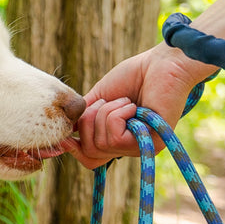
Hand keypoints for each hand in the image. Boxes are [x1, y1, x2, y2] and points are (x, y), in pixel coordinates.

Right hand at [70, 43, 215, 167]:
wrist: (160, 65)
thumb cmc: (134, 76)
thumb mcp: (99, 97)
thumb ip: (83, 117)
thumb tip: (64, 138)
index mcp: (117, 138)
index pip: (90, 159)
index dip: (74, 148)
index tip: (68, 129)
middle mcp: (128, 148)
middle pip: (90, 153)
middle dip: (88, 122)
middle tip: (105, 101)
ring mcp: (139, 148)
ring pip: (100, 144)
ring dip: (105, 113)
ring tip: (124, 100)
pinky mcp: (150, 146)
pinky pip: (115, 139)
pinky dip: (117, 115)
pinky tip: (133, 106)